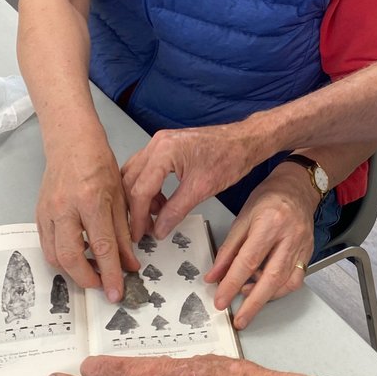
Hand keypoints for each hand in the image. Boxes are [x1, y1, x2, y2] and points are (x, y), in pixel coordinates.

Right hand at [36, 140, 139, 301]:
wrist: (71, 142)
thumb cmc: (99, 164)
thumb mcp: (120, 197)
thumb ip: (123, 233)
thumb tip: (129, 264)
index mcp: (91, 200)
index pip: (102, 247)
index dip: (110, 274)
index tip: (116, 292)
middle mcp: (65, 208)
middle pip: (70, 257)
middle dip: (87, 279)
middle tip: (102, 286)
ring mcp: (47, 211)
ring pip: (54, 256)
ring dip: (73, 272)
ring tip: (92, 273)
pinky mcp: (38, 214)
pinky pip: (46, 245)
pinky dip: (61, 258)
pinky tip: (77, 258)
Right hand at [121, 122, 264, 241]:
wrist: (245, 141)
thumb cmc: (230, 157)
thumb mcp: (201, 189)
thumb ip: (176, 210)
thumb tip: (159, 229)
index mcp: (163, 151)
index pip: (140, 189)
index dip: (138, 216)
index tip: (139, 234)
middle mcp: (157, 143)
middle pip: (131, 181)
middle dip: (136, 208)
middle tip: (144, 229)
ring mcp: (160, 143)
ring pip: (136, 175)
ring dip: (141, 198)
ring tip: (156, 216)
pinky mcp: (166, 147)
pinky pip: (147, 169)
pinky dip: (149, 188)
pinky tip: (161, 202)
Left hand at [207, 168, 318, 329]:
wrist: (298, 187)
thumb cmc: (269, 197)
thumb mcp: (242, 217)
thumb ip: (228, 249)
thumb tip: (214, 275)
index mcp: (269, 223)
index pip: (248, 261)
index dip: (231, 284)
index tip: (220, 300)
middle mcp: (289, 237)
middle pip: (271, 278)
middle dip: (253, 303)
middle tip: (239, 319)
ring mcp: (302, 246)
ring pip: (286, 282)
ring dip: (266, 297)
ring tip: (248, 301)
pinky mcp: (308, 253)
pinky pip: (296, 279)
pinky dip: (280, 289)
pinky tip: (265, 288)